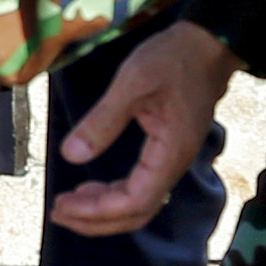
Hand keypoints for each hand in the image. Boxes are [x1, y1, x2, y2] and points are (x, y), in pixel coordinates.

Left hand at [51, 22, 234, 233]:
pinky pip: (141, 187)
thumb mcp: (133, 82)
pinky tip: (92, 187)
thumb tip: (70, 156)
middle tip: (58, 212)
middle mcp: (174, 165)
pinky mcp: (167, 151)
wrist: (208, 44)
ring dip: (103, 210)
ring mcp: (172, 160)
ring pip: (139, 204)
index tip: (63, 203)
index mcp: (169, 153)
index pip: (134, 202)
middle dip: (96, 220)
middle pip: (137, 214)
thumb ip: (103, 120)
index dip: (97, 210)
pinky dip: (114, 195)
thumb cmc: (172, 59)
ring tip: (68, 203)